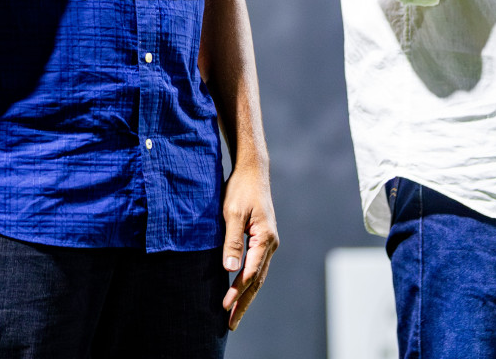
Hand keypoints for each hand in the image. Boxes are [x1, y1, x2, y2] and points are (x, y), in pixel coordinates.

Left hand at [220, 162, 278, 330]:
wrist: (253, 171)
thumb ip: (232, 241)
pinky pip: (257, 267)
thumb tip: (229, 269)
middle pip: (258, 280)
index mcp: (265, 239)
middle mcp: (270, 244)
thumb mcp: (232, 213)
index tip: (224, 306)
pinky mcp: (263, 240)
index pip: (250, 273)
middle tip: (231, 324)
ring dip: (246, 296)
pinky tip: (240, 290)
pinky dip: (249, 282)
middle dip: (244, 303)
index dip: (237, 291)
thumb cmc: (241, 189)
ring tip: (235, 314)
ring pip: (258, 276)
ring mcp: (268, 243)